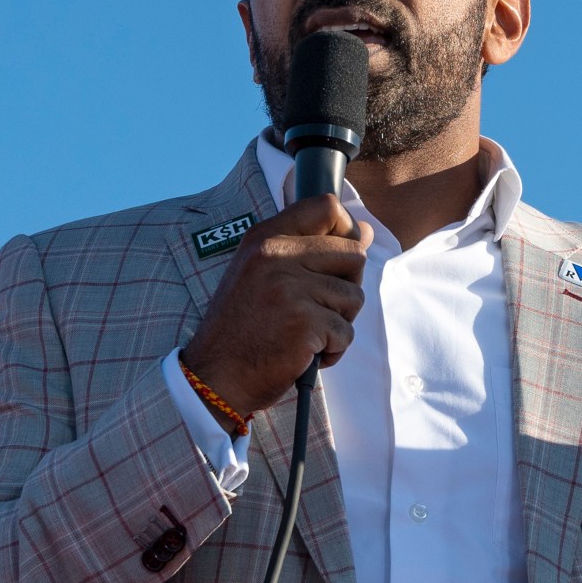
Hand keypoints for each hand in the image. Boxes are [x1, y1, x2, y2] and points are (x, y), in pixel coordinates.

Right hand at [183, 195, 372, 419]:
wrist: (216, 376)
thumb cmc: (244, 328)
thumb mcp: (266, 276)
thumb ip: (312, 249)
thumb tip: (365, 231)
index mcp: (264, 238)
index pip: (325, 206)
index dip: (345, 231)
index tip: (336, 260)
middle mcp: (275, 256)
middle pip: (353, 253)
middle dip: (347, 286)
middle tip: (319, 308)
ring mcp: (290, 289)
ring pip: (354, 296)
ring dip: (339, 323)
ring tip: (306, 334)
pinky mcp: (304, 322)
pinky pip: (346, 332)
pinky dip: (333, 350)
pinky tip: (305, 354)